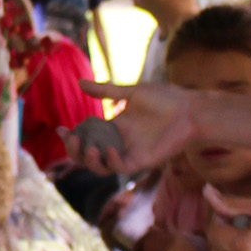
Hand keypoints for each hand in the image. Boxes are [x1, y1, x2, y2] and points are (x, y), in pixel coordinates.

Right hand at [70, 80, 198, 171]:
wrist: (190, 109)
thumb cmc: (166, 98)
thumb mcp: (132, 92)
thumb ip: (106, 91)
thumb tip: (80, 82)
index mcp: (114, 126)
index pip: (86, 136)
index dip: (71, 136)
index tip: (60, 129)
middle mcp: (118, 142)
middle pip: (88, 155)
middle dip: (75, 151)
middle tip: (70, 139)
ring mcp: (129, 152)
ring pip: (101, 167)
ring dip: (89, 160)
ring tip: (89, 148)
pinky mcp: (141, 160)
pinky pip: (120, 167)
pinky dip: (111, 161)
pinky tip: (109, 149)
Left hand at [136, 223, 208, 250]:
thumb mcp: (186, 243)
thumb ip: (173, 232)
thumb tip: (163, 223)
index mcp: (175, 238)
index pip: (152, 231)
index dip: (146, 235)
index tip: (143, 239)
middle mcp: (168, 246)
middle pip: (147, 241)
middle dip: (140, 245)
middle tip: (136, 250)